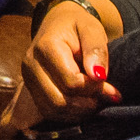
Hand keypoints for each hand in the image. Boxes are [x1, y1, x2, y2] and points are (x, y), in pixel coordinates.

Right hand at [4, 0, 121, 134]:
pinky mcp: (31, 90)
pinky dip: (69, 114)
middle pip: (59, 100)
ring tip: (96, 101)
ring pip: (52, 110)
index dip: (94, 88)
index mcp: (46, 47)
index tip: (111, 86)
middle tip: (106, 97)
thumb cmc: (78, 26)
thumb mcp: (92, 28)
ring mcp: (28, 79)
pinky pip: (48, 112)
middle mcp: (31, 64)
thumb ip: (96, 49)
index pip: (71, 81)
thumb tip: (98, 75)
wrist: (59, 24)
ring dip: (78, 112)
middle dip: (86, 104)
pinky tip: (84, 104)